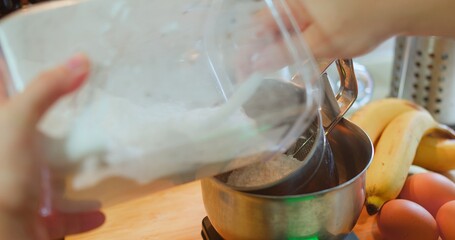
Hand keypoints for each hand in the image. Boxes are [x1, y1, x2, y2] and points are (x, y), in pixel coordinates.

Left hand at [0, 54, 104, 238]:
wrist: (3, 234)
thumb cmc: (1, 175)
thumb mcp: (17, 123)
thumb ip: (46, 90)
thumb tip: (80, 58)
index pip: (7, 92)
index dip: (20, 73)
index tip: (51, 62)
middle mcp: (7, 158)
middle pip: (34, 137)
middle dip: (58, 129)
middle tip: (87, 112)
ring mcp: (20, 191)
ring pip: (49, 178)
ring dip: (72, 177)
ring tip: (96, 164)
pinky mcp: (36, 218)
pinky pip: (62, 215)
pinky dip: (81, 214)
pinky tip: (98, 211)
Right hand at [256, 0, 454, 59]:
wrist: (397, 5)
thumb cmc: (365, 17)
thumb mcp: (323, 42)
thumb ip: (288, 52)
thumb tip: (260, 63)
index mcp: (290, 1)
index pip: (255, 28)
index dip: (246, 53)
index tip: (242, 73)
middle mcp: (293, 1)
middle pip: (266, 29)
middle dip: (262, 54)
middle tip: (259, 78)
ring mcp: (304, 6)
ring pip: (281, 32)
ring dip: (280, 52)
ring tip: (282, 71)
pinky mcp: (315, 11)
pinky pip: (296, 30)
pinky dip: (295, 46)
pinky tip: (301, 58)